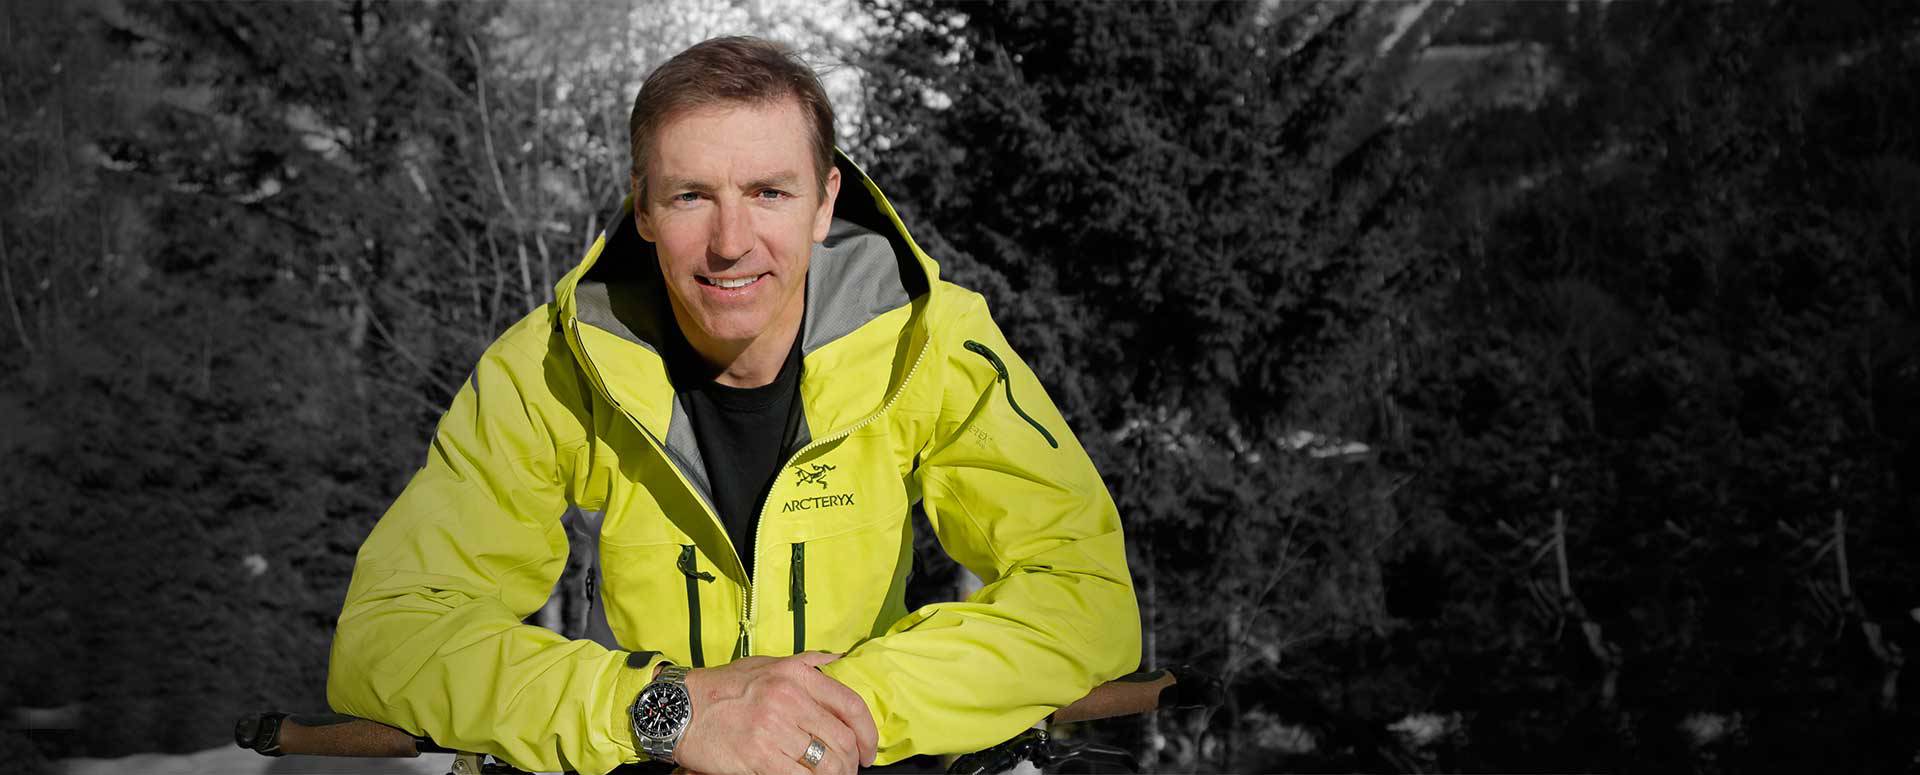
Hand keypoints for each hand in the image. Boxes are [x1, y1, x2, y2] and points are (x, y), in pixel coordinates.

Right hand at [671, 651, 877, 774]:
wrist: (680, 708)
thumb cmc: (723, 687)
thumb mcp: (767, 663)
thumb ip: (807, 662)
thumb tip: (840, 660)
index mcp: (796, 674)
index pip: (851, 706)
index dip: (868, 734)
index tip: (869, 751)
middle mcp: (789, 699)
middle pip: (842, 740)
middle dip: (851, 762)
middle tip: (847, 771)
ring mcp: (774, 729)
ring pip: (825, 763)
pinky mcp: (758, 756)